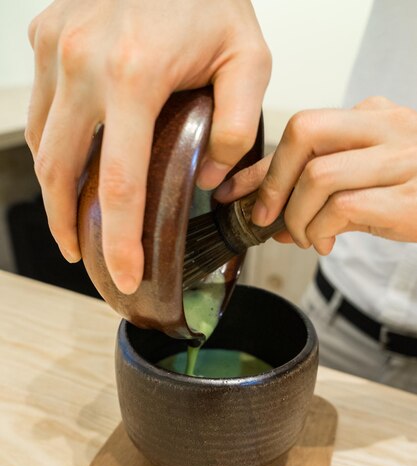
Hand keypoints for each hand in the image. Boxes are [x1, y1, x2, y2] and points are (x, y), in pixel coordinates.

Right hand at [27, 0, 270, 292]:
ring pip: (41, 144)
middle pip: (60, 173)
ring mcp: (55, 47)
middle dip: (68, 226)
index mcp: (133, 74)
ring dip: (53, 192)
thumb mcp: (248, 58)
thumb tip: (208, 177)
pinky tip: (70, 167)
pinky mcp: (45, 36)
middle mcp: (81, 63)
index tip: (124, 274)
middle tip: (85, 257)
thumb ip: (239, 126)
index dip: (119, 241)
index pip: (120, 184)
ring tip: (74, 221)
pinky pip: (40, 109)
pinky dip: (51, 147)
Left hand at [215, 97, 416, 253]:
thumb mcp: (365, 184)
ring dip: (296, 216)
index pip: (300, 129)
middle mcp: (387, 127)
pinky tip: (324, 243)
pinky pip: (342, 207)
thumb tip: (272, 221)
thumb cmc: (415, 194)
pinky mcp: (408, 196)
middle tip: (266, 217)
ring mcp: (401, 159)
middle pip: (304, 132)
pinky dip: (320, 230)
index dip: (259, 164)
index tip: (233, 190)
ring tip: (303, 237)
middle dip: (272, 181)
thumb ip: (319, 195)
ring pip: (318, 175)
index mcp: (373, 117)